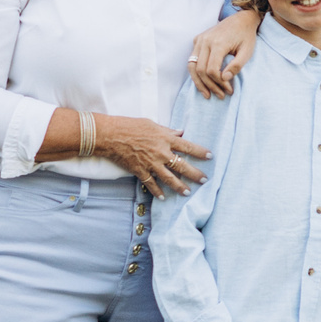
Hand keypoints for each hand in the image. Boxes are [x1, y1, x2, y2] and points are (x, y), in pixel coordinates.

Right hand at [94, 114, 210, 194]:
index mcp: (165, 138)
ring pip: (169, 178)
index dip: (200, 152)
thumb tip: (180, 132)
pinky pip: (151, 184)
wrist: (110, 135)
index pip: (187, 146)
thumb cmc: (130, 126)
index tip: (210, 156)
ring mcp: (150, 163)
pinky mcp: (140, 171)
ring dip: (179, 186)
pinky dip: (157, 191)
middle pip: (182, 165)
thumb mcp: (151, 124)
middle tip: (204, 180)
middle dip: (194, 173)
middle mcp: (161, 152)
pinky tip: (163, 197)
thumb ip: (167, 131)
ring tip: (187, 193)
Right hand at [189, 8, 262, 98]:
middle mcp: (205, 40)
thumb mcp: (247, 51)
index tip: (228, 89)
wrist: (241, 19)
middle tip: (221, 95)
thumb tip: (224, 79)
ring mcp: (199, 39)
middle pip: (200, 70)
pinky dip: (196, 72)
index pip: (211, 69)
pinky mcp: (198, 39)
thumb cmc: (246, 36)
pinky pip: (192, 59)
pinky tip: (204, 82)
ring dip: (199, 82)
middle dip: (210, 85)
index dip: (219, 82)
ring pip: (192, 66)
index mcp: (218, 43)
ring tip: (207, 94)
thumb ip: (236, 66)